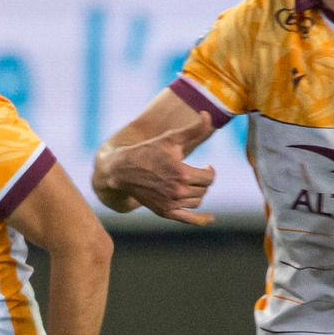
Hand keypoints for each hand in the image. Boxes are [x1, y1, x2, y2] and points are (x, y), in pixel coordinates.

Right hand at [97, 122, 215, 225]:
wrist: (123, 171)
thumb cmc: (147, 151)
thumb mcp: (170, 138)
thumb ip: (193, 129)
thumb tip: (208, 114)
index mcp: (182, 173)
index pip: (209, 177)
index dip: (209, 170)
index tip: (205, 165)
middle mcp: (178, 191)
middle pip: (204, 188)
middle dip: (203, 180)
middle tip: (197, 173)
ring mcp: (171, 204)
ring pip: (198, 201)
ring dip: (199, 192)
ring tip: (192, 184)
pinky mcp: (164, 212)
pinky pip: (188, 219)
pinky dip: (201, 220)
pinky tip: (211, 219)